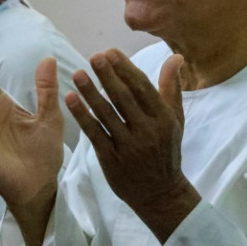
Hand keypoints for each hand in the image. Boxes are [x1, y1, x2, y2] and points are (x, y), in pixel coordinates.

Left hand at [65, 49, 200, 243]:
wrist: (160, 193)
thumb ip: (171, 88)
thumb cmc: (167, 150)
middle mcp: (147, 130)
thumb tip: (175, 57)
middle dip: (108, 76)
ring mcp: (128, 146)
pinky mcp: (111, 159)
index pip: (142, 88)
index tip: (111, 52)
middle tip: (93, 56)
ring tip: (77, 74)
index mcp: (163, 118)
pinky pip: (95, 133)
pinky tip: (70, 99)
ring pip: (107, 115)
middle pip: (124, 99)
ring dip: (91, 93)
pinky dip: (82, 116)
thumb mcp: (175, 119)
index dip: (126, 69)